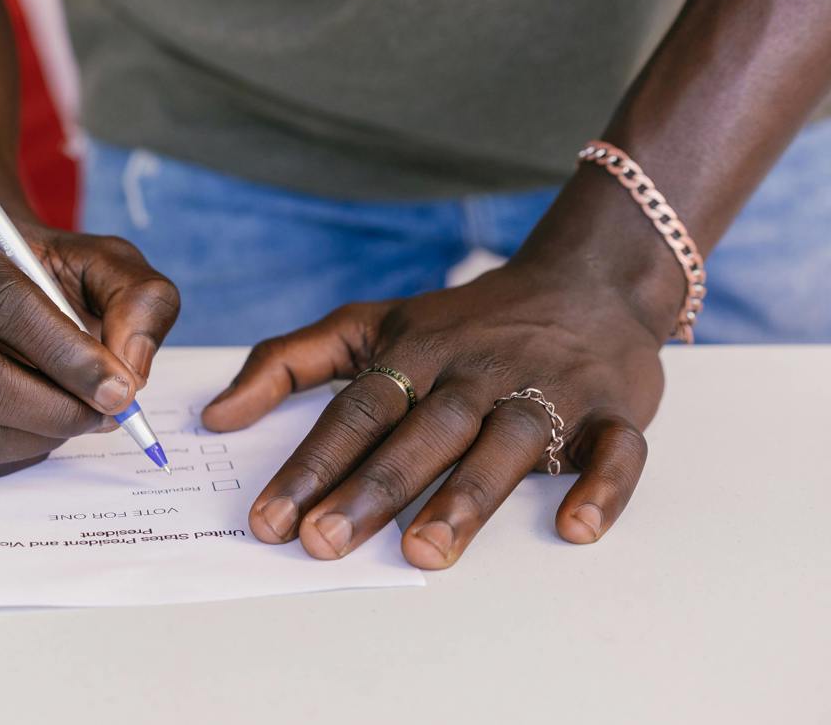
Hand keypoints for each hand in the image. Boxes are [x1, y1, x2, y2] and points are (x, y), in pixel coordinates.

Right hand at [0, 204, 178, 476]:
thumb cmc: (48, 267)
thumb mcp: (106, 260)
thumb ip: (137, 300)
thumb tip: (130, 370)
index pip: (1, 301)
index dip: (66, 353)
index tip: (120, 388)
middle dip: (55, 408)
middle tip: (109, 412)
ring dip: (42, 435)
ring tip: (83, 413)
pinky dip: (21, 449)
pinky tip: (49, 421)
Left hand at [201, 261, 665, 567]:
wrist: (584, 279)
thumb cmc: (461, 320)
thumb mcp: (368, 323)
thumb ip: (288, 362)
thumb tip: (215, 416)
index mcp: (416, 353)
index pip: (355, 411)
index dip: (311, 464)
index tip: (270, 519)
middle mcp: (476, 371)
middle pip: (420, 432)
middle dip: (371, 489)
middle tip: (325, 543)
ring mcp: (547, 390)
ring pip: (505, 444)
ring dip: (466, 496)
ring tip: (423, 551)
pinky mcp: (613, 410)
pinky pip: (615, 450)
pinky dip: (600, 486)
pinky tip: (574, 527)